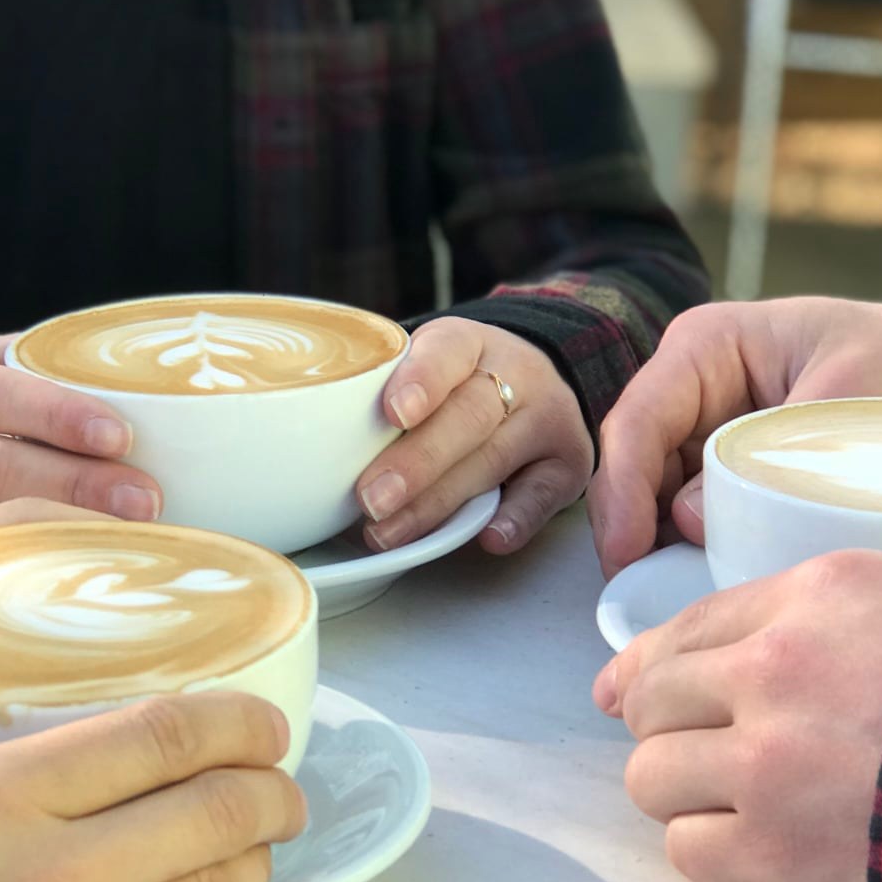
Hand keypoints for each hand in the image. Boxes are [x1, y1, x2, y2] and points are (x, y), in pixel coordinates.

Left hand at [356, 318, 591, 555]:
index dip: (420, 380)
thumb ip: (384, 398)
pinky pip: (542, 495)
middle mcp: (516, 374)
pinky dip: (517, 519)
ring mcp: (545, 419)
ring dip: (439, 502)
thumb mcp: (427, 369)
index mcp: (469, 343)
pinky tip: (488, 537)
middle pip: (467, 416)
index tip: (392, 412)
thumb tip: (315, 456)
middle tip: (371, 499)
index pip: (447, 351)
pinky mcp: (566, 464)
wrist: (541, 383)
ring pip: (493, 460)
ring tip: (389, 532)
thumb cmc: (459, 386)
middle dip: (416, 462)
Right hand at [586, 299, 881, 575]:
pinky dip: (694, 549)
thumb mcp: (845, 398)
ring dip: (659, 547)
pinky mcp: (727, 468)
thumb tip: (690, 522)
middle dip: (631, 530)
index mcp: (706, 347)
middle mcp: (692, 387)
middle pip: (634, 466)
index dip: (620, 493)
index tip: (626, 555)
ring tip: (671, 600)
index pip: (635, 423)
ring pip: (656, 496)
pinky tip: (705, 586)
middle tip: (640, 594)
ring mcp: (706, 429)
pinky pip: (694, 512)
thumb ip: (765, 459)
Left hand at [592, 550, 881, 881]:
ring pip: (650, 780)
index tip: (627, 695)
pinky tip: (766, 855)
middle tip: (715, 760)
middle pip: (651, 706)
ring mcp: (769, 770)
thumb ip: (817, 622)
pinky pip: (689, 852)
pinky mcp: (780, 860)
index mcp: (815, 600)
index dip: (648, 668)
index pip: (687, 630)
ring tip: (745, 811)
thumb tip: (703, 661)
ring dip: (686, 797)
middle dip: (671, 734)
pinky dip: (716, 856)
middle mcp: (775, 674)